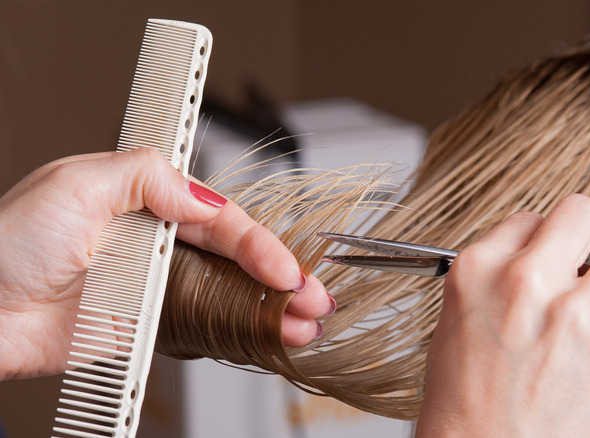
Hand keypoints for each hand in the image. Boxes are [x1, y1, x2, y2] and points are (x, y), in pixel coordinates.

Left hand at [0, 148, 331, 379]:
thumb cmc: (5, 243)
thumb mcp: (75, 182)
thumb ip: (146, 176)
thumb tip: (202, 196)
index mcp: (144, 201)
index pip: (218, 220)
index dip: (257, 243)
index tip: (285, 269)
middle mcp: (155, 242)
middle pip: (234, 260)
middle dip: (280, 281)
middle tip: (314, 301)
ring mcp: (153, 287)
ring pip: (226, 296)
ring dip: (268, 311)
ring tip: (303, 328)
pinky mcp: (143, 327)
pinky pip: (200, 330)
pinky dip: (237, 335)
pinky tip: (264, 340)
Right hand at [416, 193, 589, 436]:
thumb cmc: (465, 404)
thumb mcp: (458, 323)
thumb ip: (499, 280)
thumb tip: (550, 256)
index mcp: (478, 271)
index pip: (527, 218)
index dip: (546, 231)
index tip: (558, 243)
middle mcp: (526, 283)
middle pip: (580, 215)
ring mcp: (576, 315)